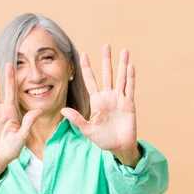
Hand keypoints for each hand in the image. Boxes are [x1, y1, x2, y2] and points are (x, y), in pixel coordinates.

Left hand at [61, 44, 139, 165]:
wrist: (119, 147)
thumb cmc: (103, 139)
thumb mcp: (87, 130)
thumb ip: (76, 119)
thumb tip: (63, 110)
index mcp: (97, 101)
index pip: (90, 81)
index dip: (87, 68)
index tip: (83, 54)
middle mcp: (108, 96)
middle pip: (107, 74)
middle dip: (106, 60)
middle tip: (106, 45)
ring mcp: (119, 99)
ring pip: (121, 78)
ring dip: (122, 64)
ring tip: (124, 51)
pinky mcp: (129, 104)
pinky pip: (129, 88)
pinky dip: (130, 78)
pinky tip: (130, 66)